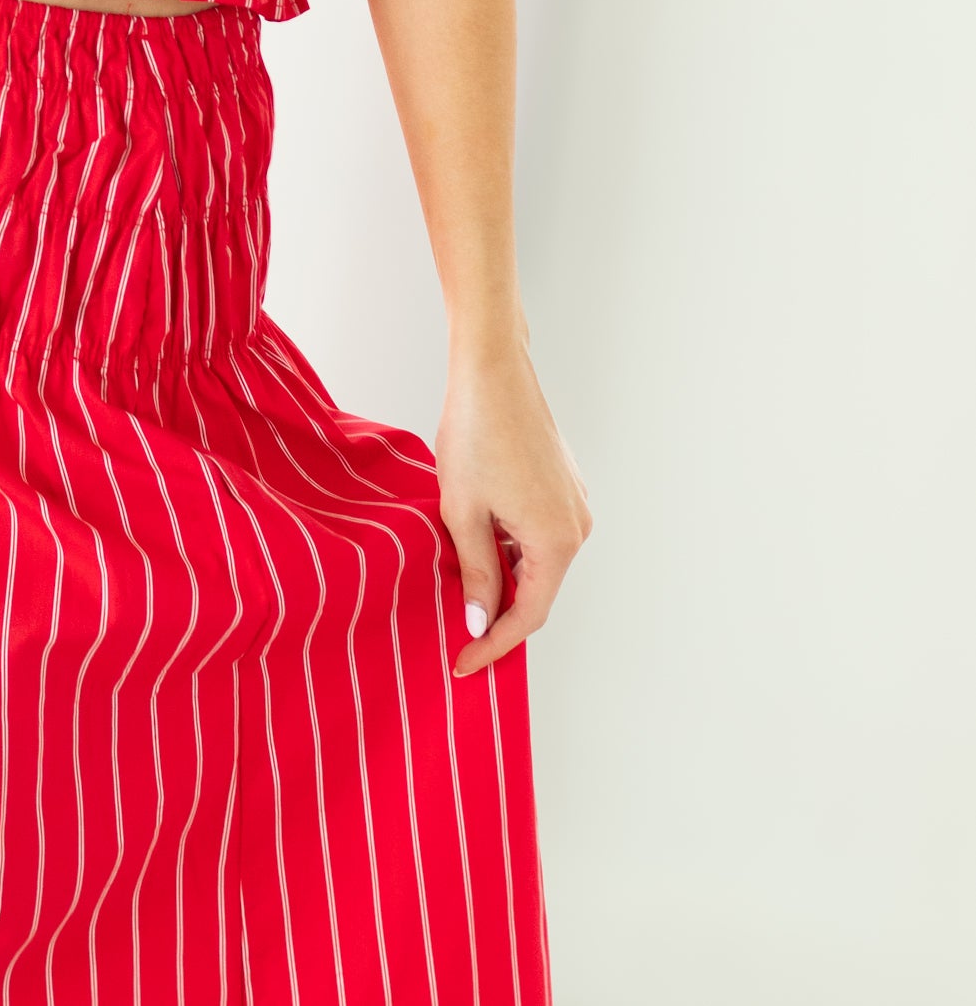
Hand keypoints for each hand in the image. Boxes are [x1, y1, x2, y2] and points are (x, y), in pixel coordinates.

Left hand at [436, 338, 590, 676]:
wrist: (492, 371)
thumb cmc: (474, 434)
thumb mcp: (463, 512)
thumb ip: (476, 572)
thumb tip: (480, 620)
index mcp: (556, 540)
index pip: (528, 616)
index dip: (493, 644)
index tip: (464, 663)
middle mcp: (576, 526)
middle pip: (537, 590)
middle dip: (498, 614)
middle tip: (458, 635)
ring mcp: (574, 502)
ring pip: (537, 561)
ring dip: (504, 577)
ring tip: (460, 587)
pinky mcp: (564, 484)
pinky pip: (539, 533)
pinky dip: (512, 548)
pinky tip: (478, 544)